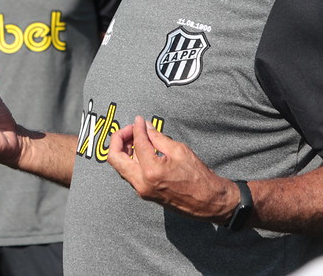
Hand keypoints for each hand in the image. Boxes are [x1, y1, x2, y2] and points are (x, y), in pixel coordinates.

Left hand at [107, 116, 237, 223]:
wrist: (207, 201)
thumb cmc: (198, 177)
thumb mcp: (179, 150)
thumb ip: (158, 138)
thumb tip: (145, 127)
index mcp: (151, 171)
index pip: (137, 143)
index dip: (137, 128)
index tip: (140, 120)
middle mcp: (141, 183)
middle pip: (115, 158)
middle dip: (119, 139)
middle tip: (131, 129)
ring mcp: (141, 190)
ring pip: (120, 166)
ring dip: (123, 149)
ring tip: (136, 137)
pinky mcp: (144, 193)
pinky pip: (130, 173)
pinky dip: (131, 159)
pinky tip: (141, 149)